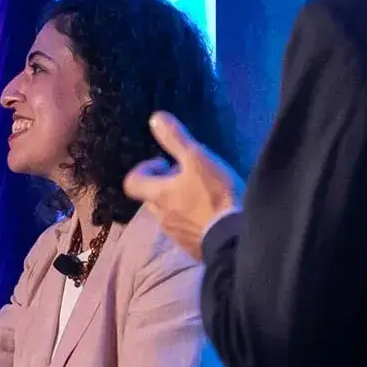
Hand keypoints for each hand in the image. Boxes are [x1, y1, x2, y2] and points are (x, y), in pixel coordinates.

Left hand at [123, 111, 239, 258]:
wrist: (235, 238)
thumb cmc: (214, 195)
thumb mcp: (197, 159)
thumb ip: (175, 139)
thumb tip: (155, 119)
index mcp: (157, 195)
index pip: (131, 183)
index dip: (143, 169)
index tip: (163, 163)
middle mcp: (161, 217)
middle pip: (151, 198)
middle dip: (164, 185)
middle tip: (186, 176)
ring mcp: (176, 235)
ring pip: (169, 214)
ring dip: (179, 202)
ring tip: (202, 193)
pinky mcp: (193, 247)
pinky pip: (185, 230)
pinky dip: (192, 219)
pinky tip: (212, 213)